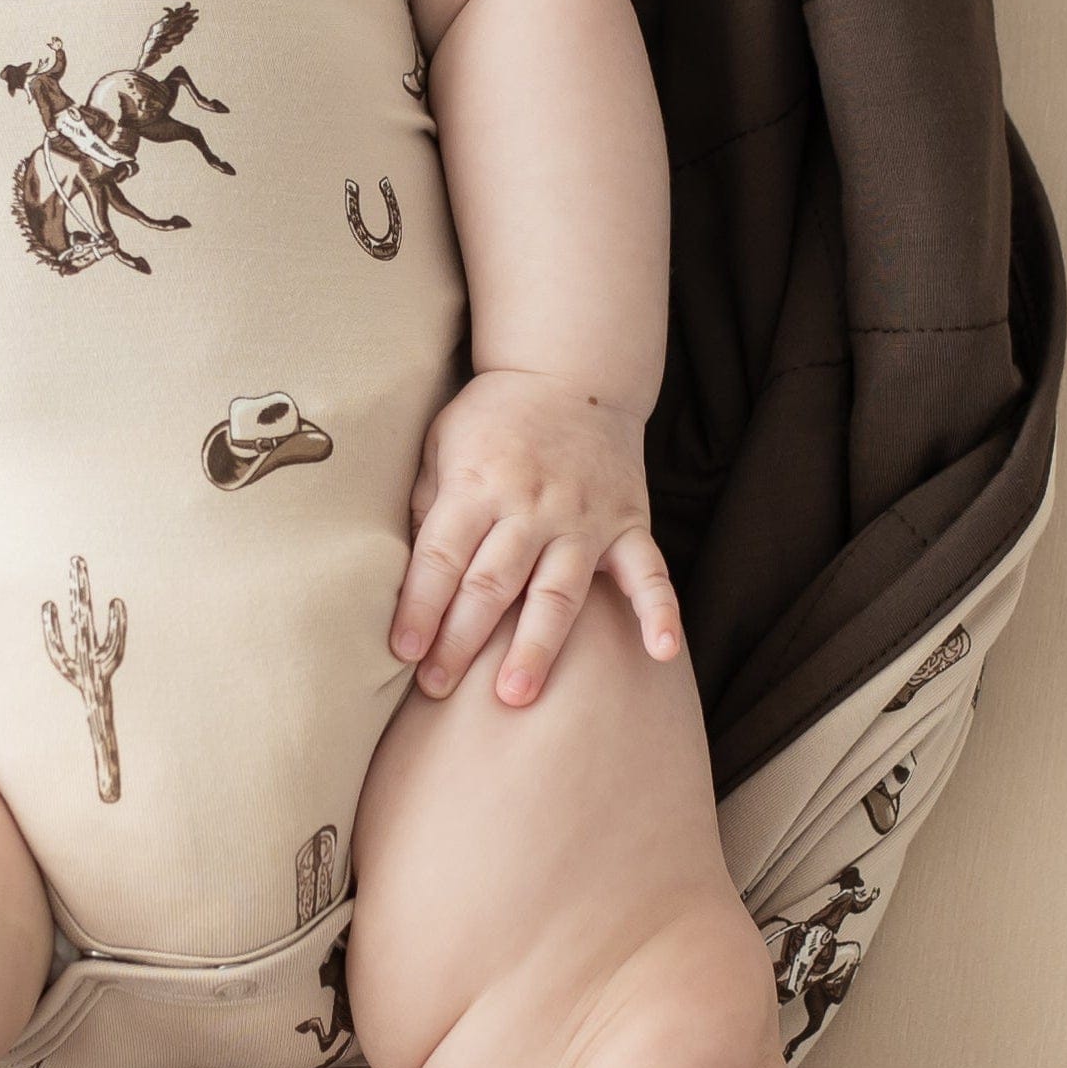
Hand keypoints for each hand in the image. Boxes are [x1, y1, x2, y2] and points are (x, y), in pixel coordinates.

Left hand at [388, 367, 681, 702]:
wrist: (573, 372)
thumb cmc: (494, 417)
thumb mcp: (442, 442)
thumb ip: (427, 504)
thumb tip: (406, 573)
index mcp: (477, 484)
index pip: (443, 556)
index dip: (420, 605)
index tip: (403, 651)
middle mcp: (531, 505)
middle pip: (492, 582)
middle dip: (462, 638)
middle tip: (438, 687)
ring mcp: (584, 517)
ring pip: (558, 590)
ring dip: (538, 644)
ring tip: (516, 694)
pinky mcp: (629, 522)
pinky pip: (649, 572)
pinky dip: (659, 612)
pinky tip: (663, 653)